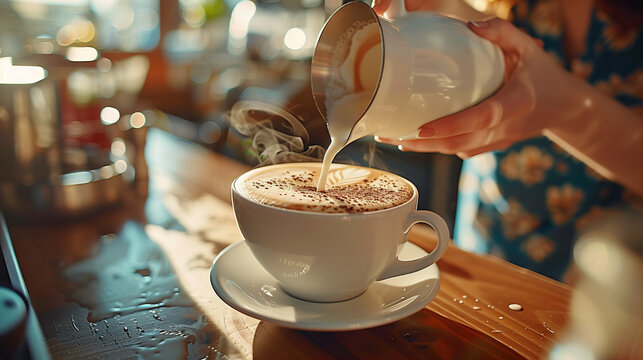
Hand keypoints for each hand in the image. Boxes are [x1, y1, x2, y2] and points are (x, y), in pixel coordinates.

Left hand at [376, 18, 577, 157]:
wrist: (564, 106)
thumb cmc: (542, 73)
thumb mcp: (528, 47)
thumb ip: (502, 32)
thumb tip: (469, 27)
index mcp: (517, 102)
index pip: (480, 118)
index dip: (450, 125)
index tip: (422, 128)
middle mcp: (506, 127)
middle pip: (459, 142)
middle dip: (423, 144)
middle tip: (391, 136)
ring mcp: (498, 141)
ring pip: (456, 150)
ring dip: (424, 148)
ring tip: (393, 138)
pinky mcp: (492, 147)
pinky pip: (461, 150)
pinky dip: (438, 147)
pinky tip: (415, 139)